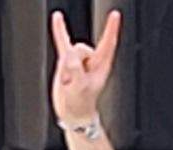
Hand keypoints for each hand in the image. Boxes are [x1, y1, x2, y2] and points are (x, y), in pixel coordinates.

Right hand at [48, 7, 117, 134]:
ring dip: (65, 67)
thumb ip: (75, 72)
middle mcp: (92, 60)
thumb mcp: (79, 89)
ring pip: (69, 50)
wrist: (72, 112)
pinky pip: (62, 43)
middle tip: (71, 82)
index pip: (108, 44)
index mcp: (102, 66)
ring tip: (67, 82)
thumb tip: (69, 55)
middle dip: (74, 62)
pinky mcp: (67, 60)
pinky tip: (57, 18)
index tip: (115, 15)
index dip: (111, 29)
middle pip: (81, 48)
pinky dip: (60, 31)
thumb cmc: (80, 103)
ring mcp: (79, 59)